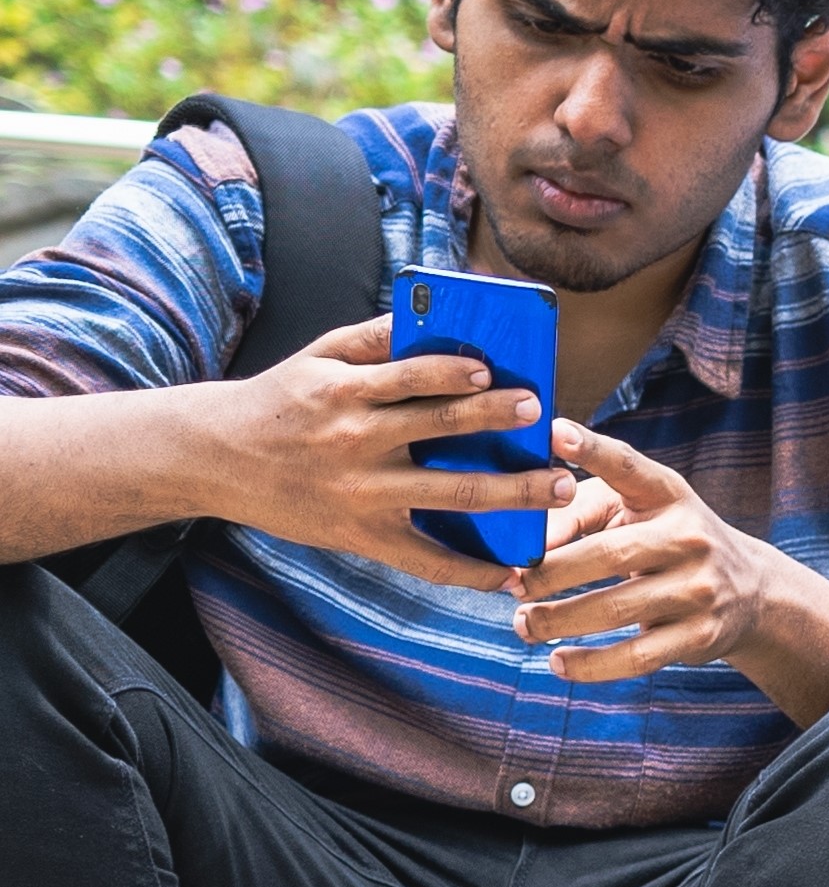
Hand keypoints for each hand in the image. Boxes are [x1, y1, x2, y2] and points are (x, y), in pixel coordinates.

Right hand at [196, 316, 570, 589]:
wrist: (210, 456)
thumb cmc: (279, 400)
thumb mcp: (317, 357)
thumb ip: (376, 337)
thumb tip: (434, 312)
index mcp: (346, 392)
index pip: (412, 375)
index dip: (455, 372)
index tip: (498, 371)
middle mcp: (356, 441)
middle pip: (442, 430)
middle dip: (499, 422)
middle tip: (548, 419)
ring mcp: (362, 493)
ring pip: (450, 494)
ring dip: (512, 494)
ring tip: (560, 487)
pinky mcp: (360, 536)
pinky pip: (425, 560)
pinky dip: (471, 572)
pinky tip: (511, 574)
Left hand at [508, 421, 828, 690]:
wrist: (750, 591)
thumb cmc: (664, 541)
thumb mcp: (635, 511)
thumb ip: (575, 512)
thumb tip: (518, 546)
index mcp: (668, 495)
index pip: (628, 466)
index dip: (591, 450)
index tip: (553, 432)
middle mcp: (690, 536)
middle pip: (609, 555)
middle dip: (549, 574)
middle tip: (511, 585)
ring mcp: (700, 588)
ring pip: (615, 609)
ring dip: (557, 620)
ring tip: (523, 625)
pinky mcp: (700, 635)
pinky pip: (636, 656)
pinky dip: (590, 664)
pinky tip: (558, 662)